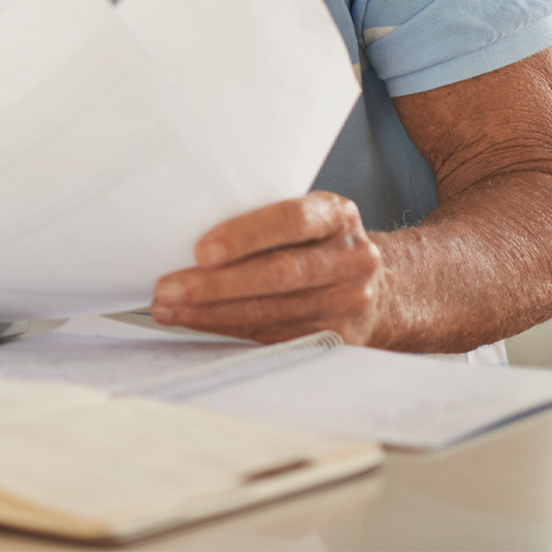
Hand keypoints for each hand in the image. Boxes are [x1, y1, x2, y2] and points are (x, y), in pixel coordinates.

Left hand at [149, 192, 384, 344]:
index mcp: (337, 215)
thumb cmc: (321, 240)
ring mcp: (348, 303)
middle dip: (216, 285)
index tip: (200, 250)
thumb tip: (185, 221)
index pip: (292, 221)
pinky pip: (273, 336)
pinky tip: (196, 322)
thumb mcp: (308, 213)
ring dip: (211, 313)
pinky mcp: (337, 338)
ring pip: (271, 312)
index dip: (244, 236)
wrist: (383, 285)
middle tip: (168, 288)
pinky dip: (228, 329)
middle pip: (279, 274)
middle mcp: (351, 259)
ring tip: (167, 308)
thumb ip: (265, 215)